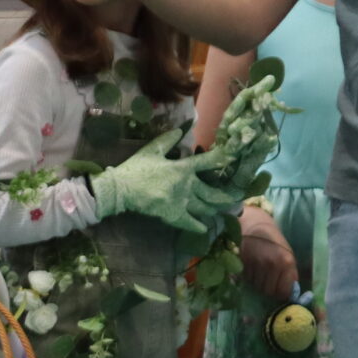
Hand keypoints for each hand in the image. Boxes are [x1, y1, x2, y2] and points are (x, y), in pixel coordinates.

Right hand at [93, 145, 234, 235]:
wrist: (119, 189)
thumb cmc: (135, 169)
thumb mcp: (152, 150)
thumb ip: (168, 140)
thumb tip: (182, 129)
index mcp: (182, 168)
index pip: (207, 161)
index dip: (222, 158)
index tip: (235, 158)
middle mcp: (186, 185)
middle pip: (211, 191)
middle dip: (226, 195)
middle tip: (238, 196)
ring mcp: (180, 201)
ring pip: (204, 207)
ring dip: (215, 209)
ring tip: (226, 210)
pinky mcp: (171, 214)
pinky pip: (188, 222)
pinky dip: (197, 226)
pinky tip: (205, 228)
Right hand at [240, 212, 298, 303]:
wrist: (258, 228)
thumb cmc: (276, 244)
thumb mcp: (288, 257)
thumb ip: (290, 274)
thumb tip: (290, 294)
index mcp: (287, 263)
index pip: (283, 291)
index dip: (281, 294)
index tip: (280, 292)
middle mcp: (272, 264)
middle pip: (269, 291)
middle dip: (269, 290)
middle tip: (269, 282)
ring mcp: (257, 264)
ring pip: (257, 287)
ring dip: (259, 284)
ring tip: (261, 273)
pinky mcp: (245, 263)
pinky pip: (248, 280)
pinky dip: (250, 278)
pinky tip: (253, 269)